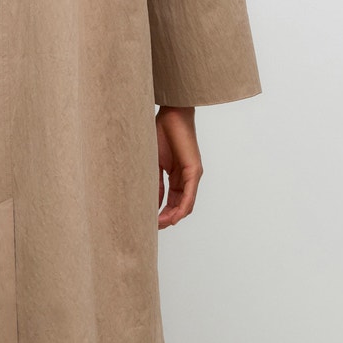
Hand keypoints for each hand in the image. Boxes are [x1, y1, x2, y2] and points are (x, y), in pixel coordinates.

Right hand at [156, 106, 201, 228]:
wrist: (170, 114)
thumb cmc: (160, 133)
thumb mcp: (153, 164)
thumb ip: (154, 184)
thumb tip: (151, 204)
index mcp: (176, 177)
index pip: (171, 202)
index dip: (161, 214)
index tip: (148, 222)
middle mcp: (186, 178)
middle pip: (180, 207)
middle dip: (166, 219)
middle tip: (152, 228)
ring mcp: (192, 175)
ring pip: (186, 205)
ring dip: (173, 217)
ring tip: (159, 224)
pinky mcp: (194, 170)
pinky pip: (190, 194)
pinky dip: (182, 208)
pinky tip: (173, 217)